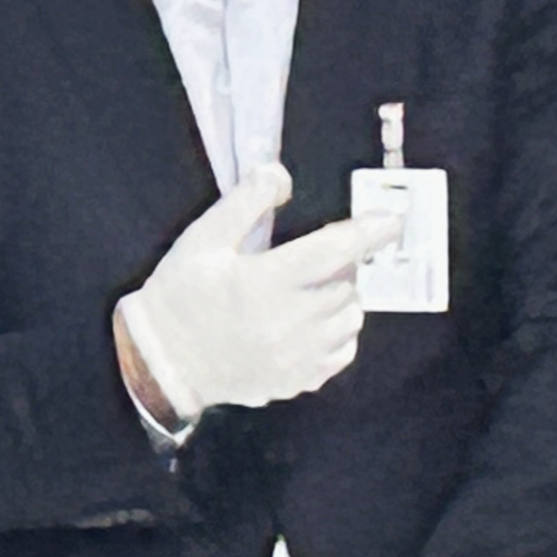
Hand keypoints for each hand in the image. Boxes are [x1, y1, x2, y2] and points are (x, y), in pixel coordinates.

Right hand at [118, 164, 400, 424]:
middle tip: (319, 255)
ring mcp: (298, 357)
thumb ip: (245, 203)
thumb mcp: (203, 240)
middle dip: (344, 263)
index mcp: (266, 281)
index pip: (334, 250)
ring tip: (316, 288)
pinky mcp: (299, 381)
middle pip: (347, 283)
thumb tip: (282, 176)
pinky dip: (340, 331)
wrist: (162, 364)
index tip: (393, 220)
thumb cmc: (180, 296)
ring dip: (344, 296)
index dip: (369, 232)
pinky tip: (314, 321)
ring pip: (351, 318)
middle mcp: (290, 322)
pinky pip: (343, 352)